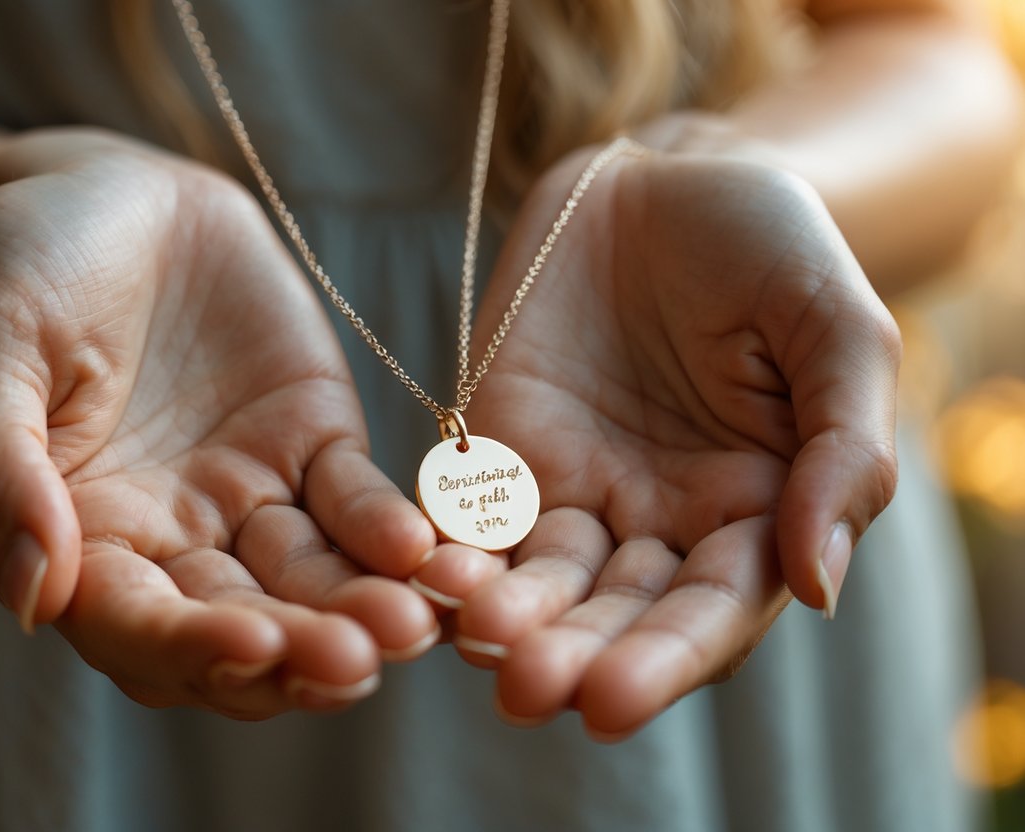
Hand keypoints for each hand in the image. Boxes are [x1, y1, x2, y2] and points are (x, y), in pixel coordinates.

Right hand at [0, 131, 437, 717]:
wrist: (115, 198)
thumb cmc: (27, 271)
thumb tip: (32, 599)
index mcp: (81, 541)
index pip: (133, 625)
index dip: (189, 646)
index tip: (251, 646)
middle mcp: (173, 539)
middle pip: (239, 626)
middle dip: (298, 651)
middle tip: (356, 659)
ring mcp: (252, 497)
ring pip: (310, 581)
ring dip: (360, 609)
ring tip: (410, 624)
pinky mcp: (316, 445)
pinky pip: (355, 501)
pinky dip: (386, 527)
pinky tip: (418, 545)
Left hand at [413, 147, 899, 737]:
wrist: (668, 180)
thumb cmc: (773, 250)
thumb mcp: (839, 331)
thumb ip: (842, 455)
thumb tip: (816, 589)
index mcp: (748, 515)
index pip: (708, 612)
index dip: (664, 659)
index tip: (612, 703)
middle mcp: (654, 522)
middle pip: (611, 612)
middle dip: (570, 653)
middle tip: (526, 685)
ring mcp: (569, 488)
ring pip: (532, 575)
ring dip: (499, 613)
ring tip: (471, 630)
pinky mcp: (497, 446)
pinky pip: (468, 508)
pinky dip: (448, 541)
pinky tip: (426, 564)